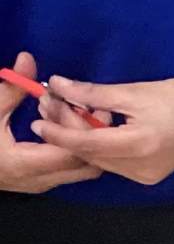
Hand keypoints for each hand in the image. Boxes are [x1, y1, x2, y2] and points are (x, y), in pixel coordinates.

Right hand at [0, 53, 100, 193]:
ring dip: (83, 142)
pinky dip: (73, 147)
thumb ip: (12, 89)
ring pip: (81, 170)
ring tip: (74, 112)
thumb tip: (28, 58)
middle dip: (91, 137)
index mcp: (24, 165)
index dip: (83, 128)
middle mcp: (38, 181)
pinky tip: (61, 123)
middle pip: (86, 166)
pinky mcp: (39, 181)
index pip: (72, 153)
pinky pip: (69, 169)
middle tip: (90, 107)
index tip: (87, 103)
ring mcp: (40, 184)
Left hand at [36, 73, 173, 187]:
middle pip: (90, 154)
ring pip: (100, 160)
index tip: (36, 119)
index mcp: (139, 145)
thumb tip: (58, 86)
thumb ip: (94, 93)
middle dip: (68, 131)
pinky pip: (115, 163)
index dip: (57, 131)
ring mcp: (146, 176)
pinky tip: (99, 128)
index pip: (85, 142)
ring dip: (83, 139)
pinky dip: (102, 147)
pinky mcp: (150, 176)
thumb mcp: (137, 91)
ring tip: (73, 114)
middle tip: (51, 107)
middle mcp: (141, 168)